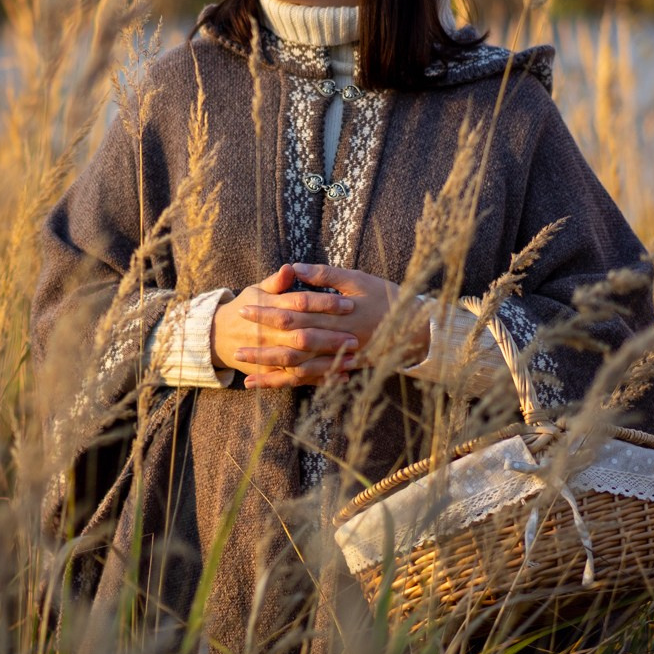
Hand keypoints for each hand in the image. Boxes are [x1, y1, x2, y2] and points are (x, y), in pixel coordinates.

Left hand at [215, 263, 424, 388]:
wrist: (419, 329)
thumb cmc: (387, 298)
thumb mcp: (357, 279)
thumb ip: (324, 276)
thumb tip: (292, 267)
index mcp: (334, 316)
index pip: (293, 314)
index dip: (267, 312)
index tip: (245, 307)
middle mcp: (334, 341)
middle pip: (290, 344)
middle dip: (262, 345)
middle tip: (234, 344)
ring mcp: (339, 359)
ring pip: (299, 369)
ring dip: (271, 370)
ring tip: (245, 372)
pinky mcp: (343, 370)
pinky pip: (313, 381)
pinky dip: (290, 384)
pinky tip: (272, 386)